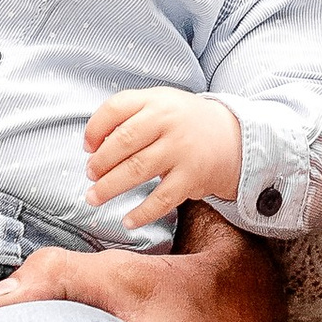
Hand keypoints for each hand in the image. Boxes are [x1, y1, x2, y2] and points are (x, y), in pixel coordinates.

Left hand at [83, 88, 243, 226]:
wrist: (234, 138)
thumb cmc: (184, 124)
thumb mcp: (161, 105)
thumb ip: (129, 116)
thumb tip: (93, 145)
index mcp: (156, 100)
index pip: (115, 108)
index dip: (94, 129)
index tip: (87, 147)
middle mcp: (169, 121)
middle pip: (123, 141)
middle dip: (99, 162)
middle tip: (90, 176)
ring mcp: (181, 149)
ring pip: (137, 169)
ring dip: (110, 187)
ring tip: (94, 197)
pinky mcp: (192, 176)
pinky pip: (162, 198)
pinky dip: (142, 212)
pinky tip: (128, 220)